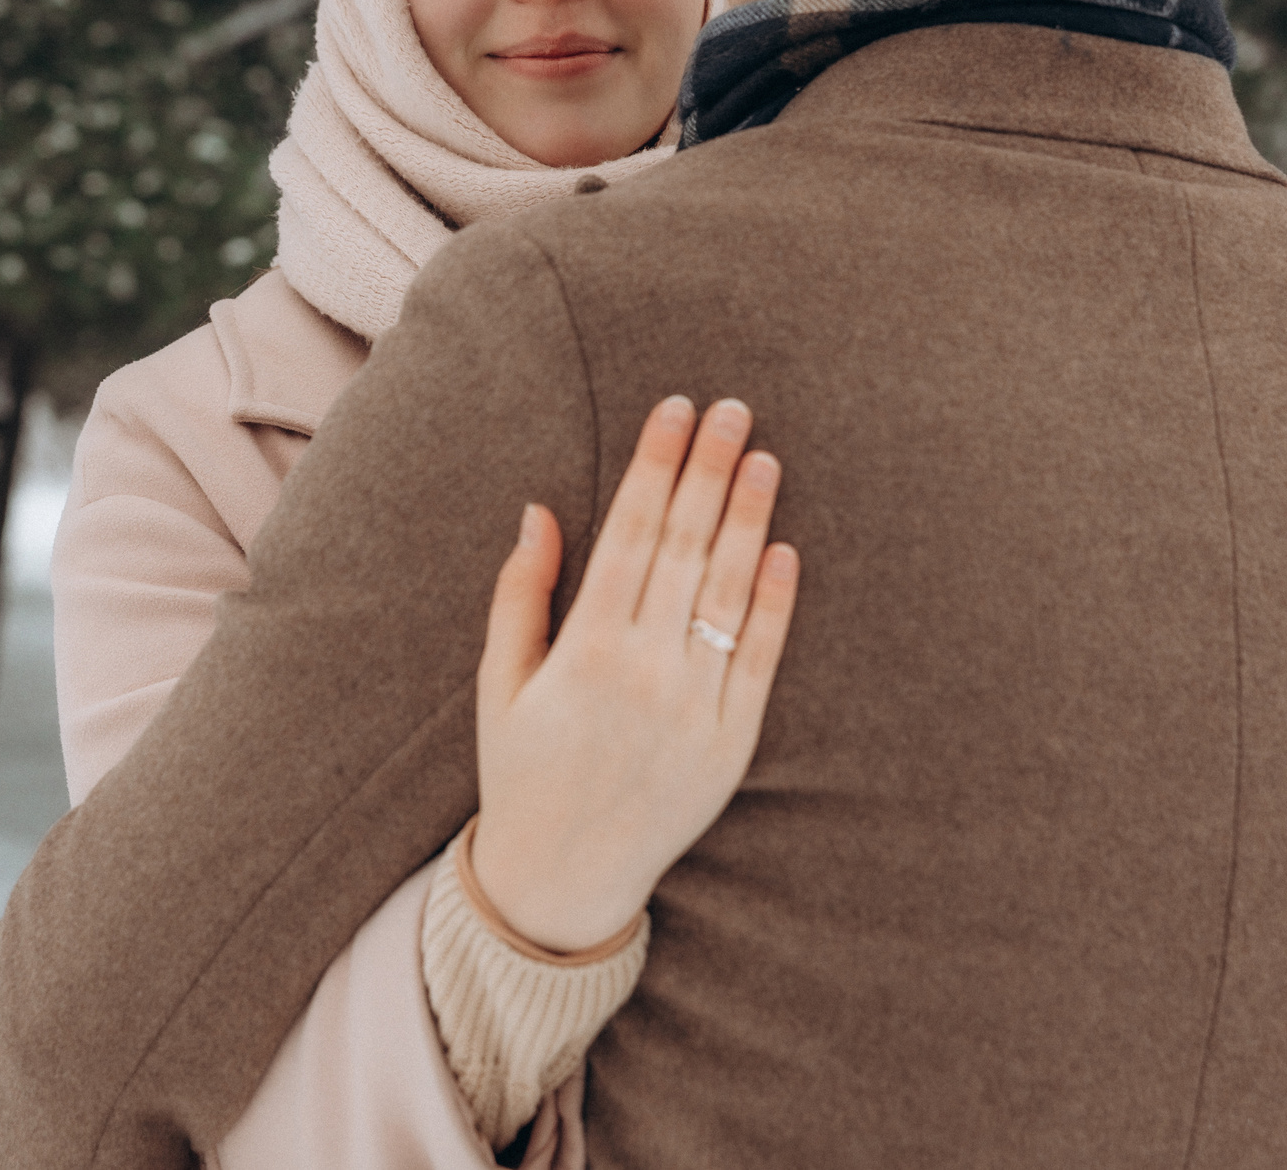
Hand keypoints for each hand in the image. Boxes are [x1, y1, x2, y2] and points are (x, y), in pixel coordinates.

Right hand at [468, 395, 799, 952]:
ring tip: (763, 458)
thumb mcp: (502, 683)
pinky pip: (758, 660)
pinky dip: (773, 603)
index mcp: (583, 650)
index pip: (630, 531)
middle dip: (707, 470)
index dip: (655, 465)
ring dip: (749, 519)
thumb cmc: (522, 771)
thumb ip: (521, 594)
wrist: (564, 878)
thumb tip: (539, 509)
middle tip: (732, 408)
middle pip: (684, 546)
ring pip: (728, 592)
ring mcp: (693, 708)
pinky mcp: (731, 743)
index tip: (673, 410)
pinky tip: (784, 550)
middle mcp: (643, 672)